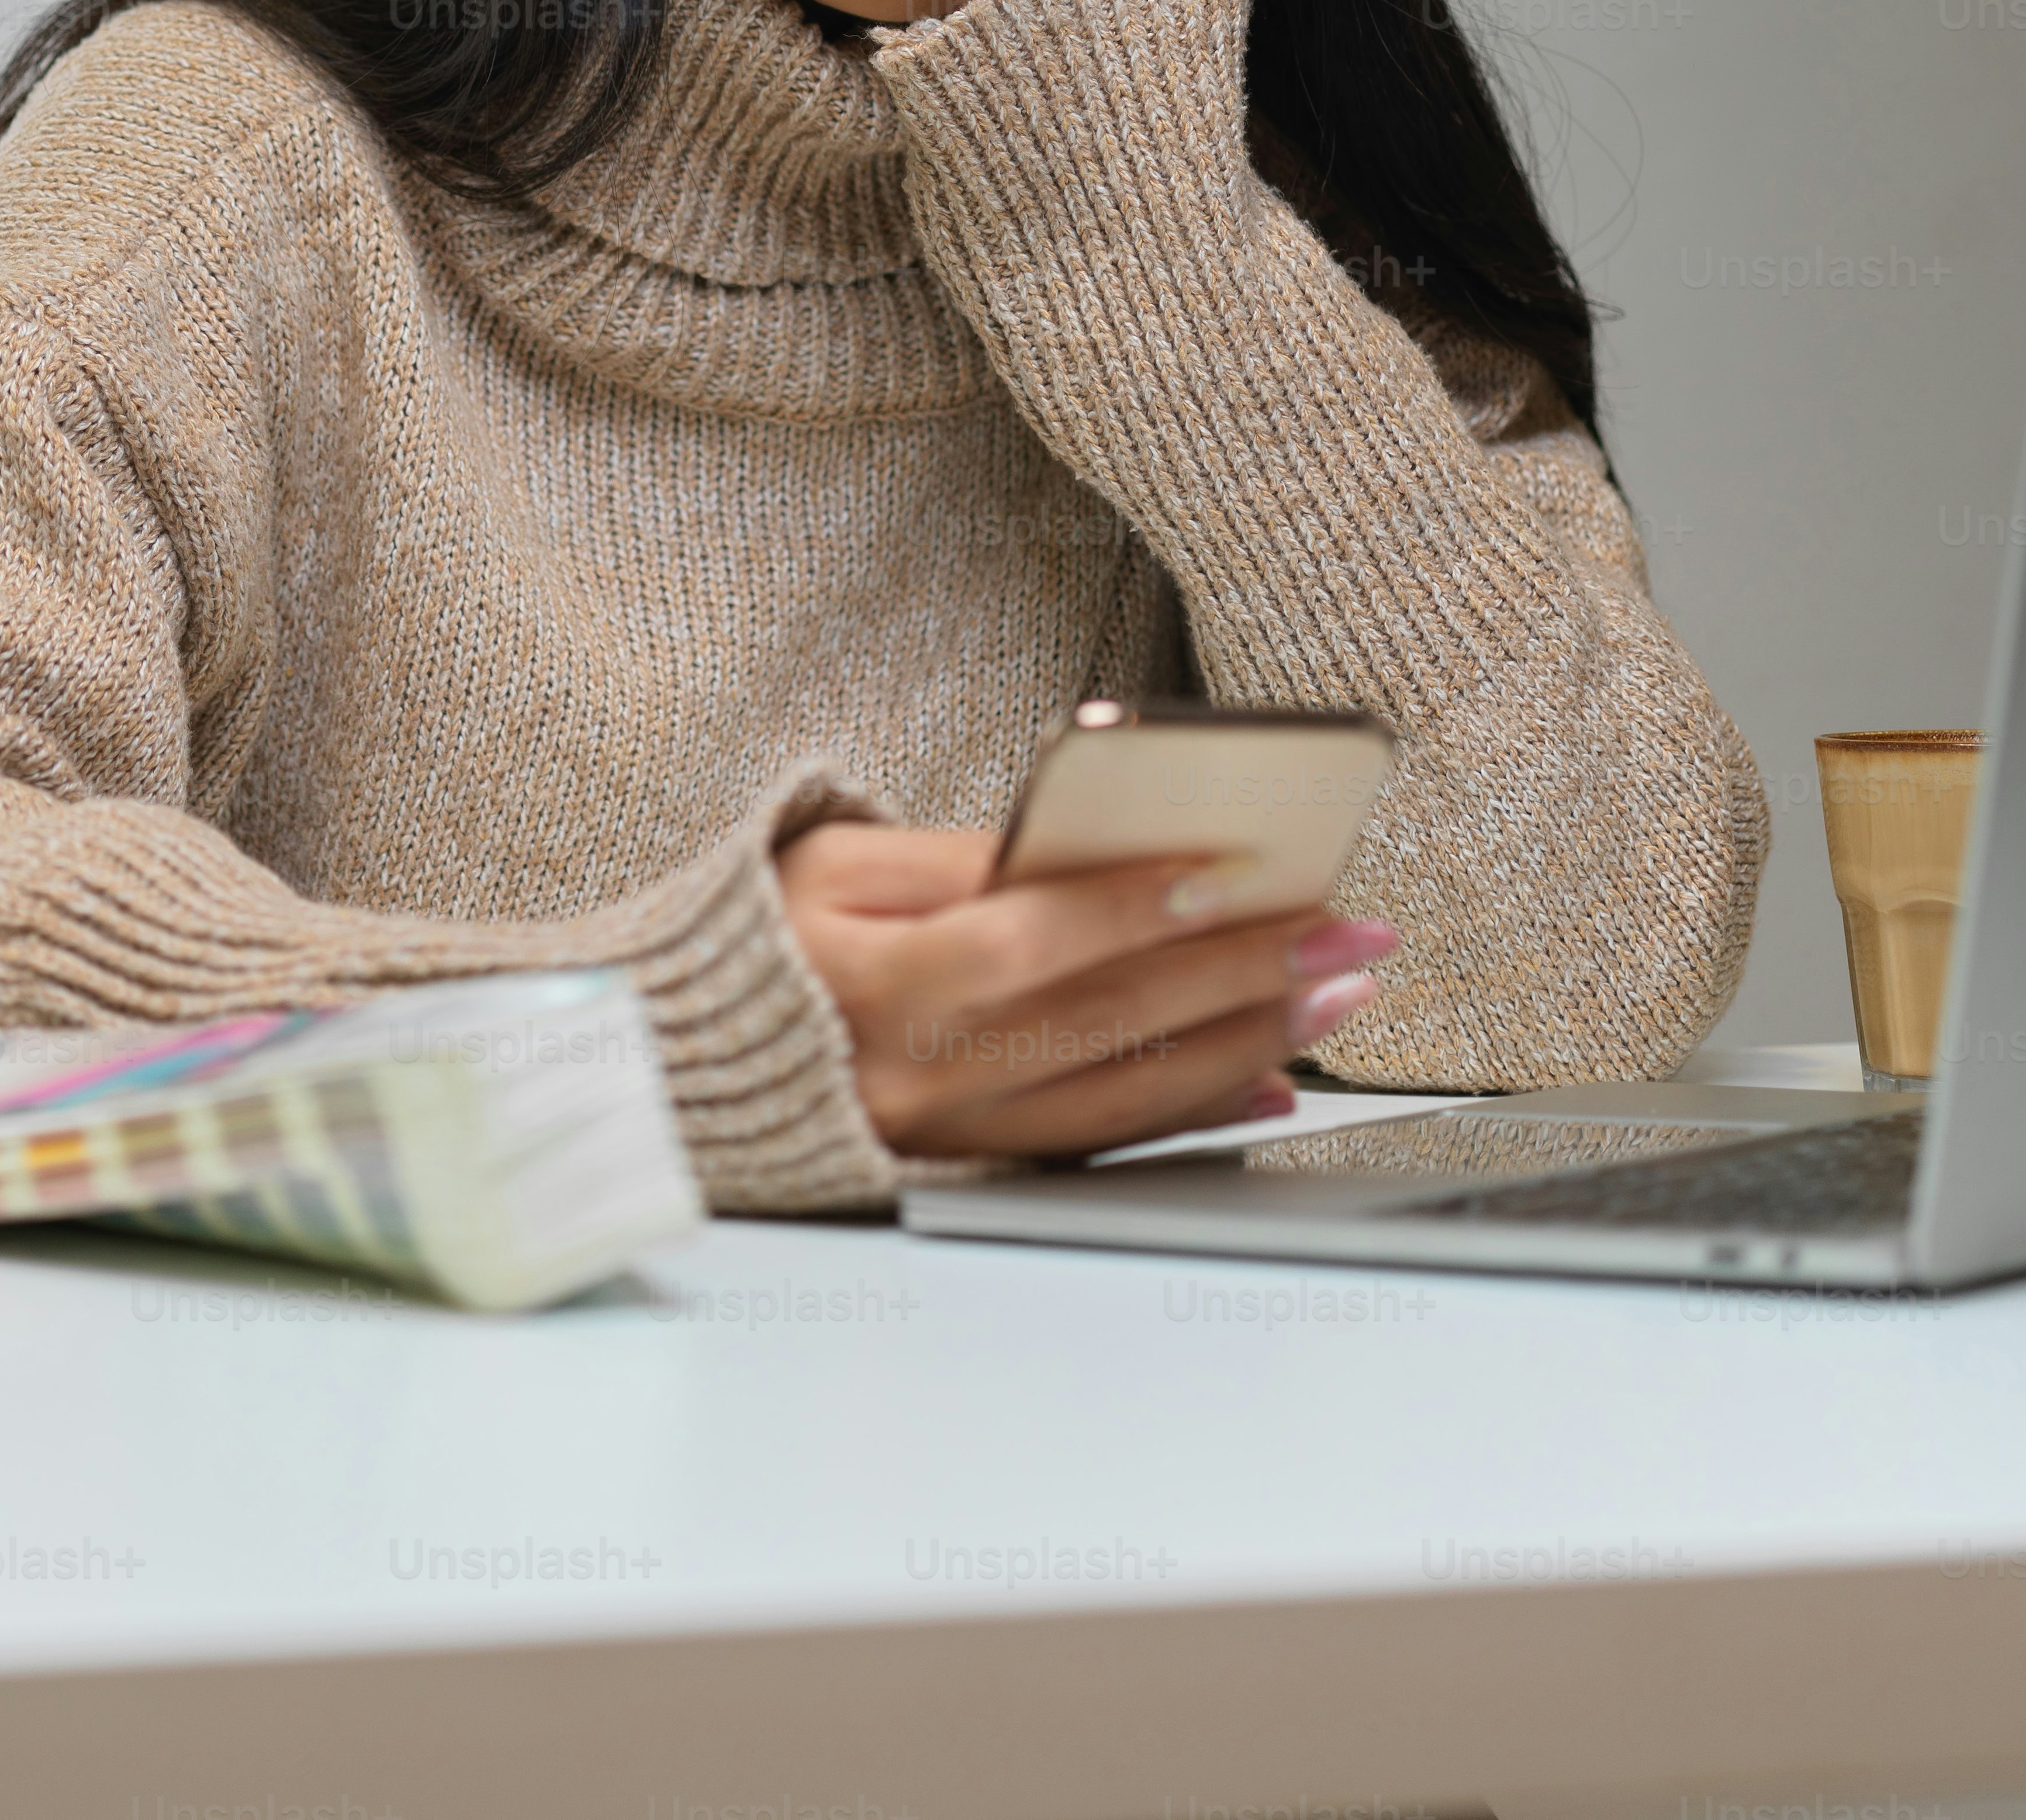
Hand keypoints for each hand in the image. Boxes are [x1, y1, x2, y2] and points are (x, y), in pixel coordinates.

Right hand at [773, 819, 1397, 1161]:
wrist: (682, 1061)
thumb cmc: (764, 938)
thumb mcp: (836, 864)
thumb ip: (958, 860)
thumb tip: (1091, 856)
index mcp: (871, 982)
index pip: (1026, 939)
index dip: (1132, 905)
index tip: (1233, 873)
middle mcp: (916, 1075)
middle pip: (1102, 1019)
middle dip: (1238, 971)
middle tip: (1343, 933)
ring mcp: (950, 1136)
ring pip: (1123, 1092)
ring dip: (1247, 1042)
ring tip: (1335, 997)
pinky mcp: (976, 1170)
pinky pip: (1105, 1143)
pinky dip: (1192, 1112)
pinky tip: (1268, 1082)